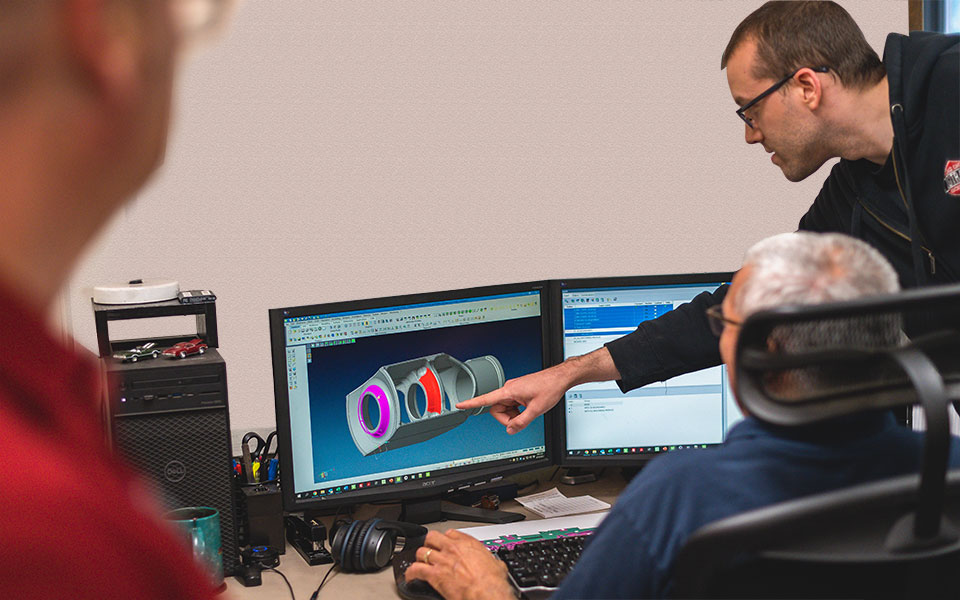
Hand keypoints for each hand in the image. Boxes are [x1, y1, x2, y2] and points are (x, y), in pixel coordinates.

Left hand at [404, 530, 514, 599]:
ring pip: (422, 551)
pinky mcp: (434, 575)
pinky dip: (411, 573)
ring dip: (420, 558)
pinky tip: (410, 576)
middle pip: (433, 537)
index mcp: (468, 544)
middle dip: (430, 543)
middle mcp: (453, 549)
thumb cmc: (492, 582)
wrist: (486, 593)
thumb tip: (496, 565)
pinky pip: (416, 570)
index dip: (447, 538)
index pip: (451, 533)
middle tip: (431, 550)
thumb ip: (491, 561)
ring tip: (420, 562)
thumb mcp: (496, 565)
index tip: (447, 543)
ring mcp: (442, 561)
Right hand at [456, 347, 619, 434]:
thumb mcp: (536, 410)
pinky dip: (518, 410)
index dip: (471, 403)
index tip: (460, 404)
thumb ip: (521, 422)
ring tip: (529, 411)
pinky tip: (529, 407)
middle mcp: (509, 389)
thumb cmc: (549, 387)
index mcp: (509, 391)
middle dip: (507, 418)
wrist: (559, 378)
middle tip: (522, 419)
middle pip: (498, 410)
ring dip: (514, 415)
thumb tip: (510, 430)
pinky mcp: (519, 391)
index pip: (486, 399)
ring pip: (506, 409)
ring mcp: (514, 390)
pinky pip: (512, 405)